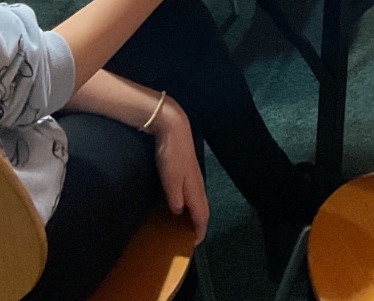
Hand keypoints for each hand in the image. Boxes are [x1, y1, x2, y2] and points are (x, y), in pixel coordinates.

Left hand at [150, 100, 208, 241]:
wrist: (174, 129)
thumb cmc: (171, 155)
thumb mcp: (170, 181)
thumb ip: (175, 199)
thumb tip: (179, 212)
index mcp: (195, 190)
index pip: (202, 216)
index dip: (199, 231)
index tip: (194, 244)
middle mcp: (198, 185)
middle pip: (203, 209)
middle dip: (199, 225)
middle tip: (190, 237)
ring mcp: (194, 176)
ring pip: (199, 201)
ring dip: (196, 214)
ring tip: (187, 224)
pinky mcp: (189, 169)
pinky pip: (194, 193)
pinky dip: (191, 204)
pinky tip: (182, 203)